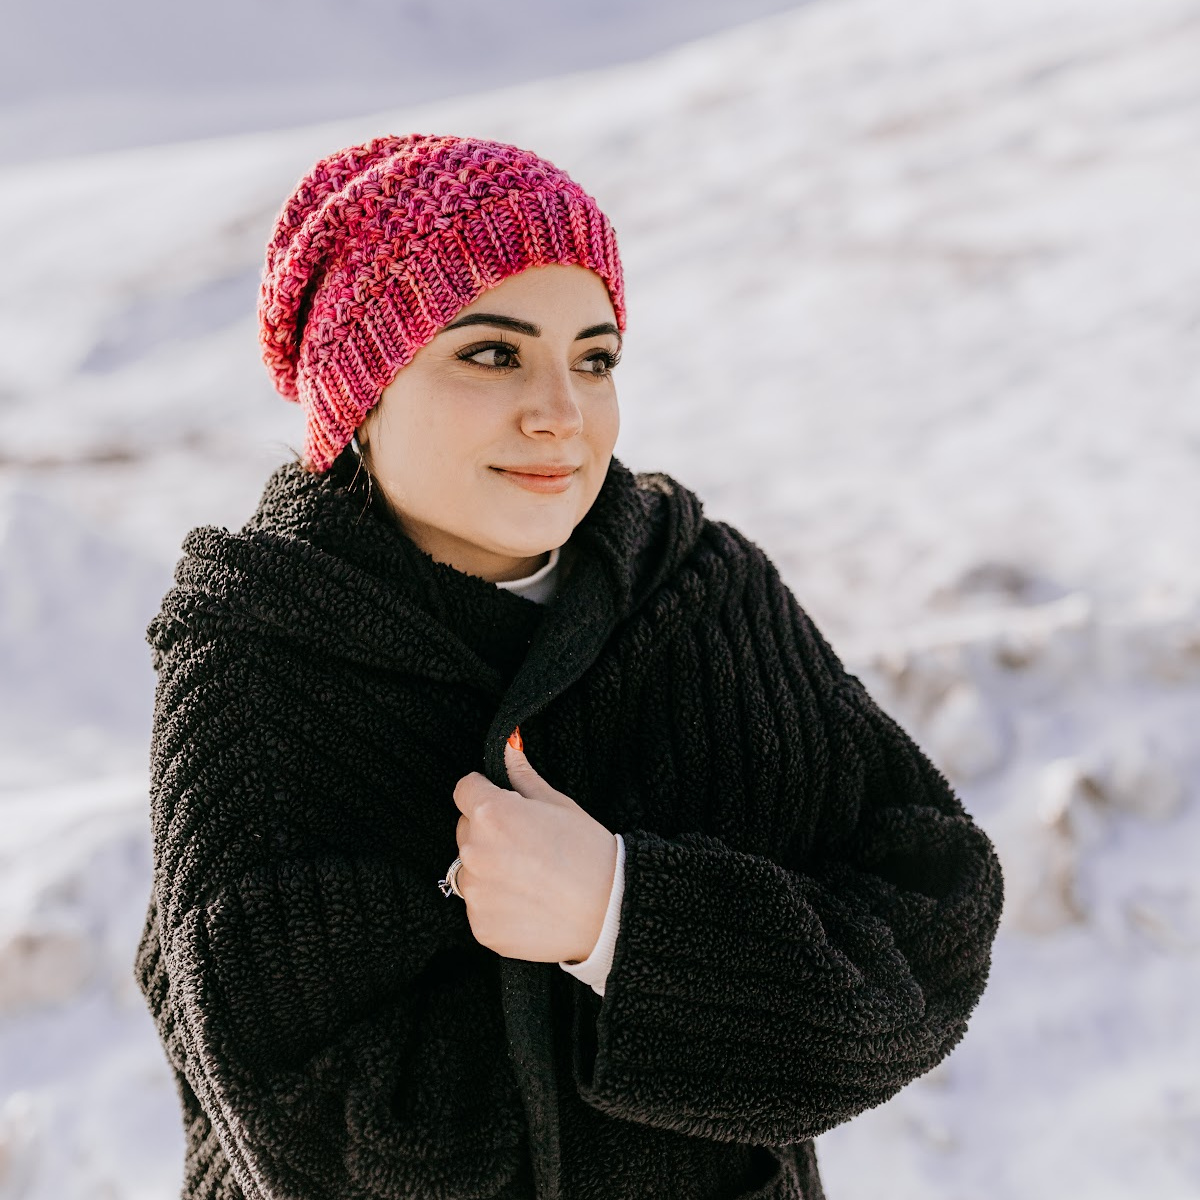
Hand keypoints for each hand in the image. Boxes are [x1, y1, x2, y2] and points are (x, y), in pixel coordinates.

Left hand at [451, 731, 617, 963]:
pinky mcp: (480, 926)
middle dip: (488, 831)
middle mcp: (474, 852)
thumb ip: (523, 776)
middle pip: (466, 830)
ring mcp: (475, 893)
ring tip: (530, 877)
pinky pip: (480, 906)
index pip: (464, 790)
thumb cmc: (588, 852)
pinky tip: (529, 901)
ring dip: (489, 868)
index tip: (505, 804)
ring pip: (470, 870)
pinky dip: (498, 903)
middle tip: (527, 844)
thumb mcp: (558, 804)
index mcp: (491, 814)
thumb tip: (507, 746)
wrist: (608, 912)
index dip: (485, 792)